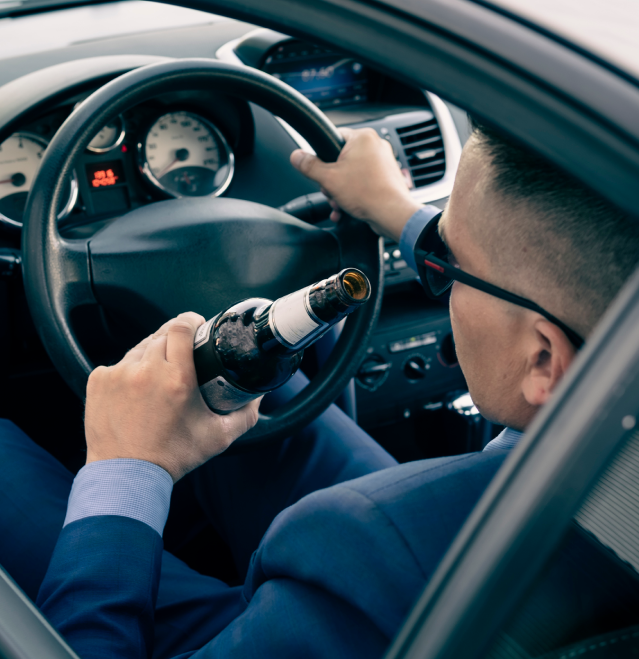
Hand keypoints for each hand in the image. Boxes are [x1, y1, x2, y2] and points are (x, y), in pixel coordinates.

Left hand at [84, 312, 260, 481]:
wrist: (126, 476)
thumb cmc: (170, 458)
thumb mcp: (218, 437)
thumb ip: (245, 415)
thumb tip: (258, 397)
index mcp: (177, 379)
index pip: (181, 326)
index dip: (191, 321)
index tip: (196, 325)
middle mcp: (146, 371)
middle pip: (162, 334)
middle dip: (174, 341)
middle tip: (182, 360)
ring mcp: (118, 374)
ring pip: (140, 348)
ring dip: (151, 357)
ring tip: (158, 382)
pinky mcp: (99, 381)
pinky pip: (118, 363)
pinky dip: (129, 372)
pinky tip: (137, 393)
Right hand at [290, 127, 420, 240]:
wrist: (391, 214)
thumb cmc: (368, 194)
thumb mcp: (328, 179)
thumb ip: (309, 166)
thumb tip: (296, 156)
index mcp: (363, 137)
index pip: (334, 137)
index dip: (323, 156)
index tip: (321, 170)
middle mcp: (375, 146)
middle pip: (341, 159)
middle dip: (332, 180)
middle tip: (331, 191)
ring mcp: (383, 162)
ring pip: (352, 174)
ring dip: (341, 191)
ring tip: (340, 203)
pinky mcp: (386, 178)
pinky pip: (363, 183)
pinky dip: (353, 195)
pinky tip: (347, 208)